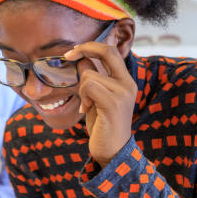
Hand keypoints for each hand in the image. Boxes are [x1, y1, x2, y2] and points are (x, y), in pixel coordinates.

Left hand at [65, 42, 136, 167]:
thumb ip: (94, 78)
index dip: (90, 46)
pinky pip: (89, 86)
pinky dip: (83, 97)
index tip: (72, 52)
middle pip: (107, 51)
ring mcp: (122, 93)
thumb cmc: (103, 124)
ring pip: (89, 75)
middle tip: (68, 56)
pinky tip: (87, 110)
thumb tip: (81, 59)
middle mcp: (128, 84)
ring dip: (81, 89)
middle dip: (84, 49)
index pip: (110, 51)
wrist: (112, 151)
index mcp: (125, 80)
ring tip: (87, 105)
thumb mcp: (97, 97)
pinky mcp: (113, 103)